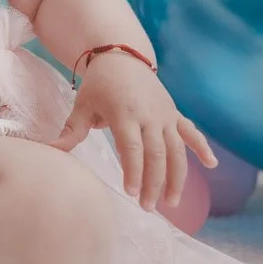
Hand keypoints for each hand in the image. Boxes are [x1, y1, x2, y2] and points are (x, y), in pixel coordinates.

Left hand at [52, 52, 216, 211]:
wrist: (121, 55)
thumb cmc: (99, 84)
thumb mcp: (83, 104)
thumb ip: (72, 130)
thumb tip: (50, 151)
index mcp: (125, 114)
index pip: (132, 149)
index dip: (134, 172)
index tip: (132, 193)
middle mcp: (149, 116)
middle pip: (157, 155)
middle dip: (154, 183)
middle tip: (149, 208)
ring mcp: (165, 115)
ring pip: (177, 150)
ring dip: (177, 177)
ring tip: (172, 202)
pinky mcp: (174, 113)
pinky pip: (191, 131)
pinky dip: (202, 147)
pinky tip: (212, 165)